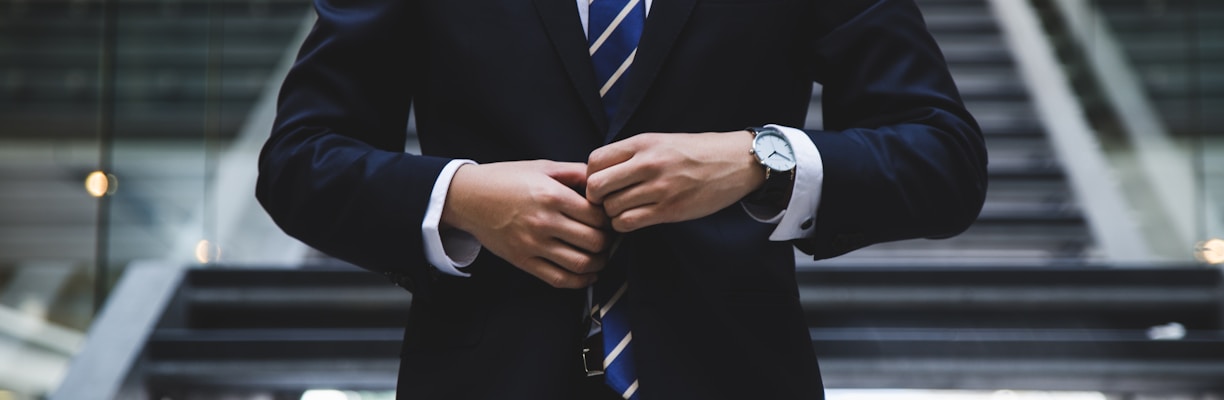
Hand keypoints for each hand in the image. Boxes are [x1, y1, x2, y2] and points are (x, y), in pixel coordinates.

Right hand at [442, 160, 610, 287]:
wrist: (468, 197)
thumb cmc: (506, 179)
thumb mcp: (542, 167)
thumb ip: (575, 172)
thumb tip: (602, 180)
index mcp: (552, 195)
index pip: (597, 216)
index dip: (609, 219)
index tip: (609, 218)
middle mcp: (544, 222)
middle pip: (594, 241)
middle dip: (607, 242)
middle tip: (608, 238)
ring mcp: (533, 244)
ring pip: (581, 264)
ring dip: (599, 263)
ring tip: (601, 256)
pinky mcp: (523, 261)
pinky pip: (559, 279)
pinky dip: (580, 281)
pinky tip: (587, 274)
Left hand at [586, 131, 765, 231]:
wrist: (735, 162)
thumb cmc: (696, 152)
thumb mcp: (661, 141)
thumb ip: (631, 154)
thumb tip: (599, 172)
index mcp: (643, 143)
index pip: (594, 161)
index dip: (590, 175)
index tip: (601, 183)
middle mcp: (648, 164)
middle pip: (596, 186)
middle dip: (596, 198)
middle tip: (606, 201)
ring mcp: (659, 188)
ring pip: (611, 208)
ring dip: (612, 214)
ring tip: (624, 210)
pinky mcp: (669, 210)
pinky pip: (628, 223)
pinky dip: (624, 225)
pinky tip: (634, 219)